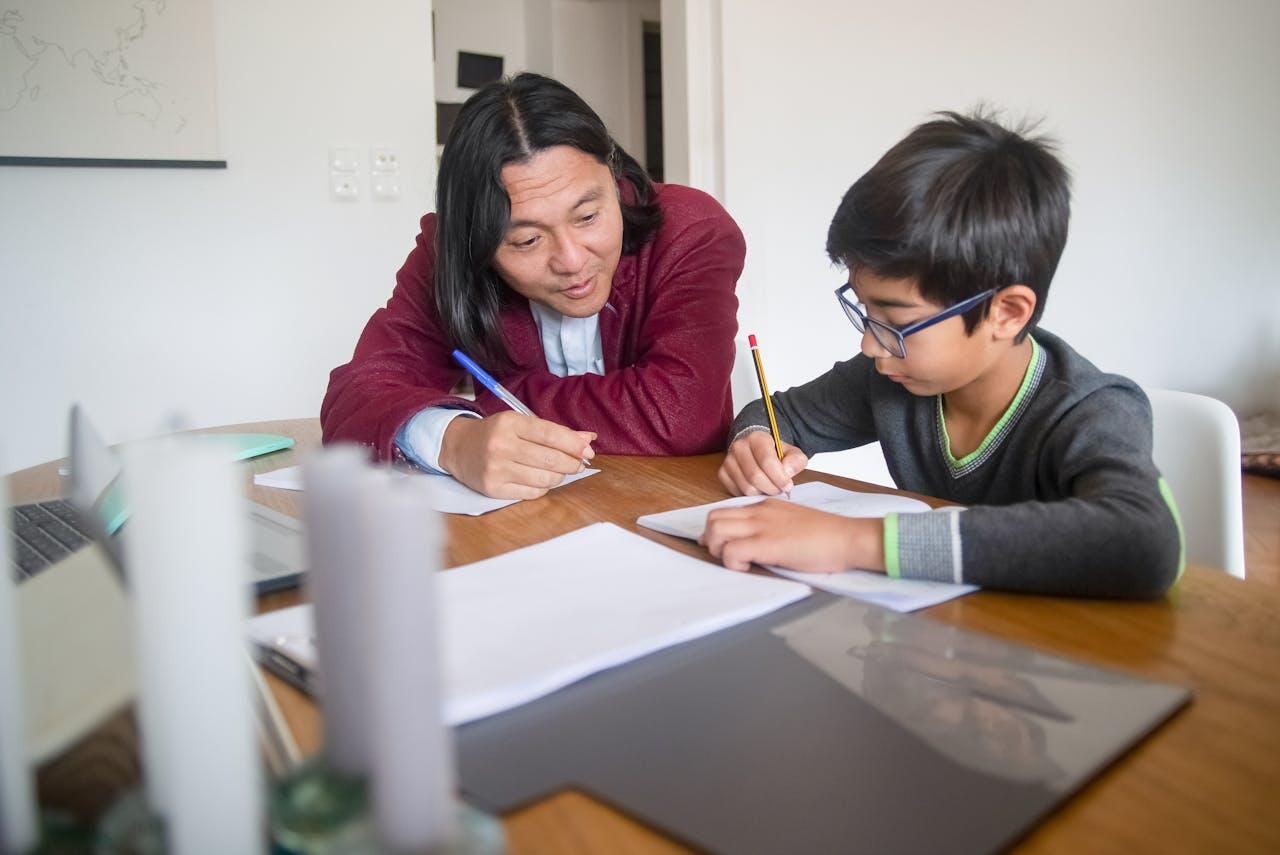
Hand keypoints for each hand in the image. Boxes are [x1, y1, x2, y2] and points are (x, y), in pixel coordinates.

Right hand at [439, 411, 595, 498]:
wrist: (458, 448)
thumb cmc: (496, 433)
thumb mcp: (521, 423)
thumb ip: (555, 431)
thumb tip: (589, 438)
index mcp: (509, 423)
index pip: (550, 434)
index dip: (573, 444)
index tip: (588, 450)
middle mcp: (501, 445)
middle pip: (550, 459)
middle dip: (572, 463)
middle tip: (579, 463)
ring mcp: (495, 469)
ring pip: (544, 479)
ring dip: (559, 476)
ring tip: (559, 470)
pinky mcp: (493, 488)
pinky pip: (532, 492)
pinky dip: (543, 486)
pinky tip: (541, 479)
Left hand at [699, 499, 884, 573]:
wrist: (848, 537)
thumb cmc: (826, 536)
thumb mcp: (791, 523)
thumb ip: (770, 528)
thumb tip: (752, 545)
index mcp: (765, 506)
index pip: (725, 512)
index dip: (717, 532)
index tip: (723, 547)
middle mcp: (759, 512)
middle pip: (713, 519)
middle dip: (713, 541)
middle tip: (728, 557)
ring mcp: (762, 526)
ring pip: (716, 531)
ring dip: (719, 551)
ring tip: (739, 563)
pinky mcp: (768, 543)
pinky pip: (732, 551)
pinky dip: (732, 563)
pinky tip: (750, 567)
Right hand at [719, 430, 807, 496]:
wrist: (755, 449)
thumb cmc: (774, 452)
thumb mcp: (792, 453)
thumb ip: (796, 460)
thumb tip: (787, 471)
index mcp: (757, 438)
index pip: (766, 460)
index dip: (779, 477)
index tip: (787, 485)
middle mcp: (739, 447)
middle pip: (755, 476)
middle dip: (771, 488)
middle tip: (779, 489)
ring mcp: (728, 460)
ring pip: (746, 487)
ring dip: (761, 493)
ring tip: (770, 488)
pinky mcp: (722, 473)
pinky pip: (736, 492)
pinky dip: (750, 495)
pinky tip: (758, 489)